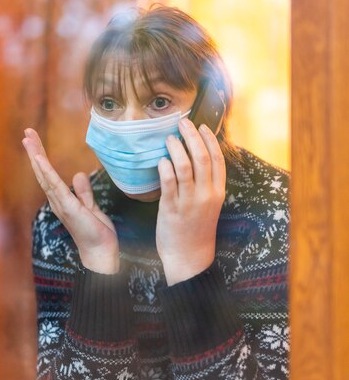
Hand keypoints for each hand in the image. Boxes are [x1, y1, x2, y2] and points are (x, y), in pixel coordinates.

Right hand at [22, 128, 118, 273]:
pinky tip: (39, 158)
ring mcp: (60, 204)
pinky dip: (46, 171)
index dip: (41, 157)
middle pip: (42, 172)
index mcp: (62, 200)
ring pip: (45, 175)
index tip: (35, 140)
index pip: (49, 174)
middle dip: (35, 151)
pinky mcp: (68, 207)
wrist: (100, 252)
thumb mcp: (91, 207)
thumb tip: (78, 174)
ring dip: (36, 156)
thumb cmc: (96, 233)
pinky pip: (55, 186)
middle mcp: (57, 201)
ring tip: (28, 139)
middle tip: (27, 133)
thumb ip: (84, 192)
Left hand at [156, 118, 225, 285]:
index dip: (209, 140)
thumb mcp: (208, 205)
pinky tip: (161, 160)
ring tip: (169, 138)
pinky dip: (165, 168)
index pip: (217, 160)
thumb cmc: (197, 229)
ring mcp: (189, 202)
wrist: (190, 257)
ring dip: (177, 148)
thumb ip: (205, 184)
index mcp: (218, 192)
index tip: (201, 126)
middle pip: (202, 157)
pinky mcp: (172, 209)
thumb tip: (195, 159)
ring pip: (185, 167)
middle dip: (192, 136)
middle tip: (182, 123)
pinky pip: (169, 183)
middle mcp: (206, 194)